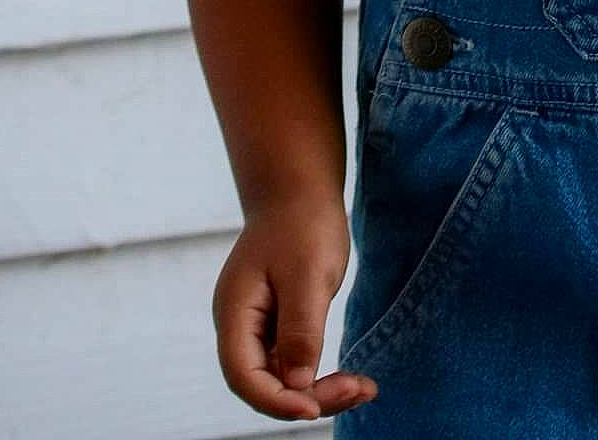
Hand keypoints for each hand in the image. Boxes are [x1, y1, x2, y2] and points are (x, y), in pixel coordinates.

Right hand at [213, 193, 379, 421]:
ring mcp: (256, 327)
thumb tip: (298, 385)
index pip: (244, 376)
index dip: (277, 401)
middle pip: (263, 385)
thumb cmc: (303, 223)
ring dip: (319, 392)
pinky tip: (353, 379)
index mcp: (234, 312)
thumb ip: (300, 331)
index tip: (315, 406)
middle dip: (307, 398)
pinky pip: (293, 364)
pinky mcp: (277, 325)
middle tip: (357, 389)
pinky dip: (320, 376)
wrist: (301, 190)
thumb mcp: (307, 275)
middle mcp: (239, 326)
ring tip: (364, 389)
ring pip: (280, 380)